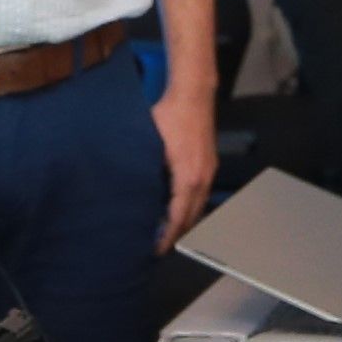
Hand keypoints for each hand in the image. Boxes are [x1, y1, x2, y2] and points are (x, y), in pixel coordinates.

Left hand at [152, 81, 217, 242]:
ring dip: (186, 220)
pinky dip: (191, 206)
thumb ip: (145, 169)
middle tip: (160, 246)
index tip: (156, 249)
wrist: (193, 92)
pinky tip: (179, 206)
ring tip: (169, 231)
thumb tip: (132, 191)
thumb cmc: (170, 114)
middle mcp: (202, 177)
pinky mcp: (209, 162)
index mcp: (187, 177)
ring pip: (199, 206)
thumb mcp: (150, 143)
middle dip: (178, 234)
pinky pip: (201, 193)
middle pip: (192, 217)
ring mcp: (209, 170)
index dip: (167, 236)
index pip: (178, 217)